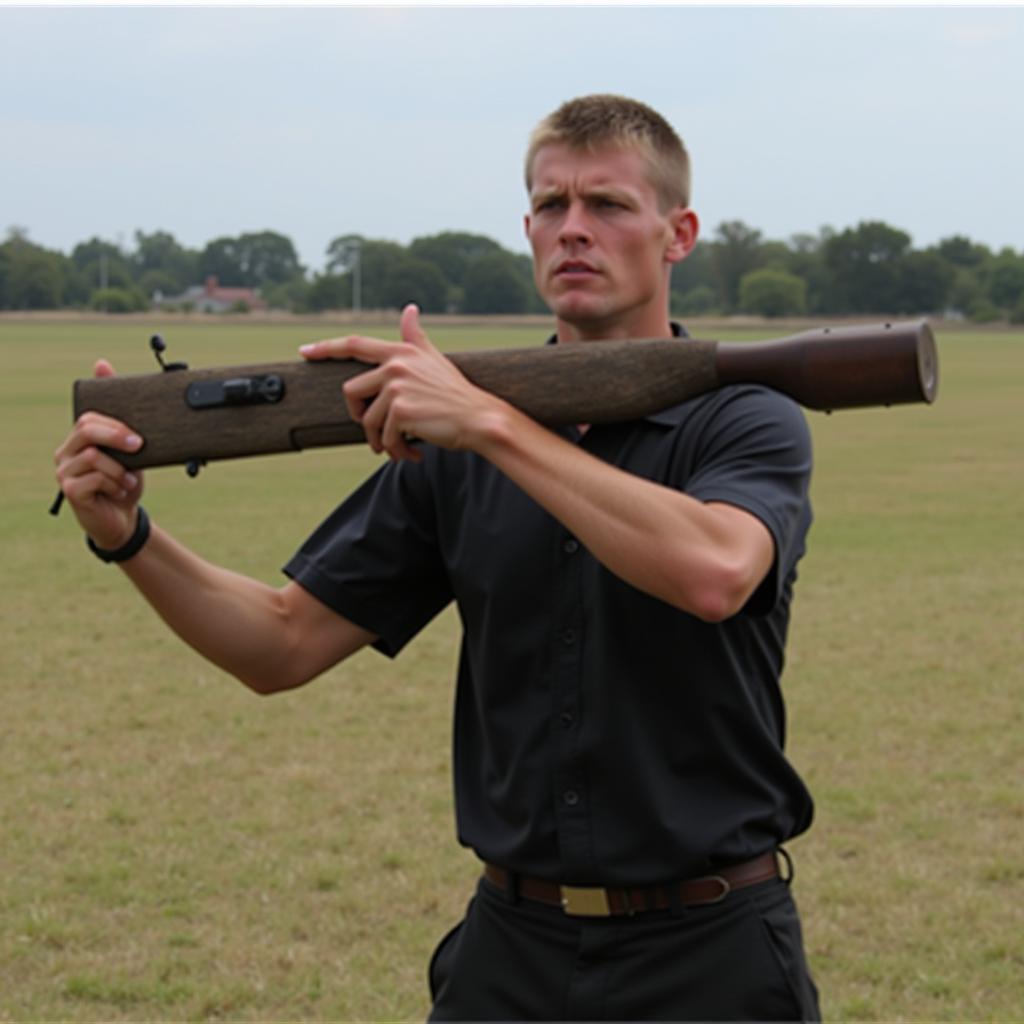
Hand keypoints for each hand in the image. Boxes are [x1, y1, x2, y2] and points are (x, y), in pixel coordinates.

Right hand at [54, 359, 145, 549]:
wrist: (123, 519)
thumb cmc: (124, 482)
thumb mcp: (130, 449)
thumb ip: (121, 416)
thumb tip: (102, 363)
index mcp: (79, 439)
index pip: (88, 418)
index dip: (114, 423)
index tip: (138, 437)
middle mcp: (66, 452)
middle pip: (87, 430)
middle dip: (118, 437)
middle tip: (139, 447)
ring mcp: (64, 471)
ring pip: (94, 456)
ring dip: (120, 470)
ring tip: (128, 482)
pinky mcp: (69, 490)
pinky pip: (94, 477)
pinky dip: (114, 484)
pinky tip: (119, 492)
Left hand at [300, 304, 506, 461]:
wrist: (479, 418)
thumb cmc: (456, 393)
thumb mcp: (434, 359)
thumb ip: (415, 337)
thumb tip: (409, 309)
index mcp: (401, 352)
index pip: (354, 344)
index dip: (326, 347)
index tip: (305, 351)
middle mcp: (396, 365)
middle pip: (351, 391)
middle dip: (358, 416)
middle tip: (375, 432)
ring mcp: (398, 386)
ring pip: (367, 420)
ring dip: (379, 441)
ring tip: (397, 448)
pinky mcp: (401, 410)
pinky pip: (384, 436)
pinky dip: (395, 450)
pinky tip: (411, 454)